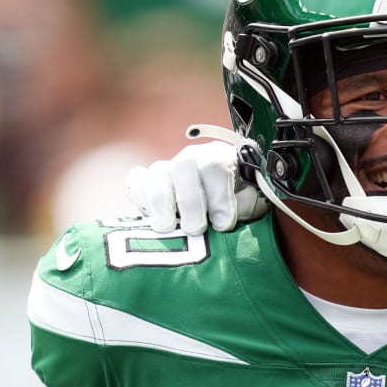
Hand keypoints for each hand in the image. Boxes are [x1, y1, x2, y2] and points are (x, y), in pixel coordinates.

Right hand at [124, 139, 266, 234]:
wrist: (220, 208)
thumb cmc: (238, 204)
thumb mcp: (250, 205)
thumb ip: (243, 207)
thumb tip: (225, 218)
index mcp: (220, 157)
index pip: (215, 165)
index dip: (218, 196)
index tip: (223, 225)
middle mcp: (192, 158)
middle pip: (184, 166)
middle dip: (190, 200)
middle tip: (195, 229)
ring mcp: (167, 168)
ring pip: (158, 174)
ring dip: (162, 203)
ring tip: (168, 228)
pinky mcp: (147, 181)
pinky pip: (136, 183)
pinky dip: (140, 199)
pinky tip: (150, 219)